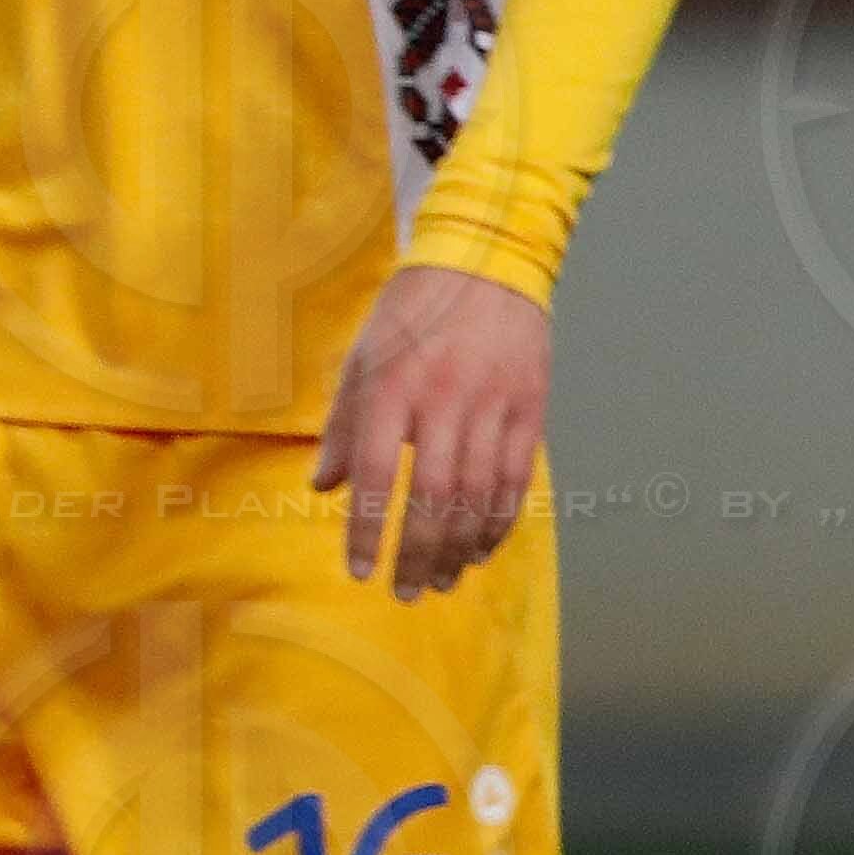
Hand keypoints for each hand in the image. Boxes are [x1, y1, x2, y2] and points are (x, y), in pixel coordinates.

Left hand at [315, 264, 551, 598]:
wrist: (487, 261)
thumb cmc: (412, 312)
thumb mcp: (363, 358)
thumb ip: (344, 425)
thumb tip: (323, 487)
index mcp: (393, 386)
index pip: (379, 474)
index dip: (369, 529)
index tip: (360, 571)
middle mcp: (444, 399)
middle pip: (434, 496)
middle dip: (418, 553)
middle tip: (406, 592)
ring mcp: (493, 405)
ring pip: (479, 495)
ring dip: (459, 547)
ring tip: (443, 580)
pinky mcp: (529, 408)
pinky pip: (515, 478)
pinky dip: (499, 521)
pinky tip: (481, 547)